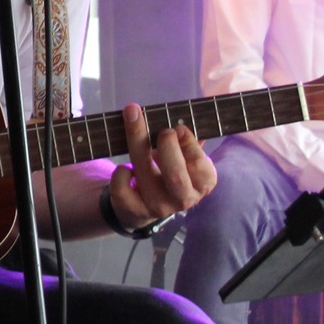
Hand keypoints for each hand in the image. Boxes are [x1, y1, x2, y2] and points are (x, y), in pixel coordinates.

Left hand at [107, 105, 214, 230]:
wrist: (145, 205)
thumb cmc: (169, 171)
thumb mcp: (185, 156)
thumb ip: (188, 139)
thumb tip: (190, 112)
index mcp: (202, 184)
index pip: (199, 165)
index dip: (188, 144)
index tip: (177, 127)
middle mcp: (183, 199)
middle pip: (175, 175)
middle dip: (167, 147)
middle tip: (162, 130)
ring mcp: (158, 208)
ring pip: (145, 177)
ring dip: (138, 147)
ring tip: (136, 129)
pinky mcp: (133, 210)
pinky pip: (122, 188)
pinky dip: (121, 171)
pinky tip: (126, 167)